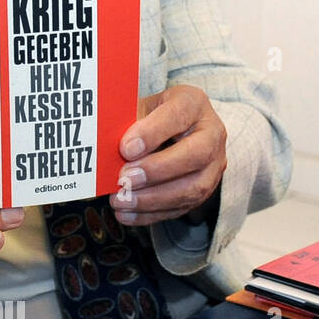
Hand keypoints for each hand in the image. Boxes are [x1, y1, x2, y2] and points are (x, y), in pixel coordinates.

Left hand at [109, 84, 225, 226]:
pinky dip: (152, 214)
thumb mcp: (139, 108)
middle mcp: (211, 132)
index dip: (152, 134)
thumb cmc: (150, 116)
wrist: (173, 129)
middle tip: (125, 179)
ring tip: (121, 201)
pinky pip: (183, 206)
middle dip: (157, 170)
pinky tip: (127, 214)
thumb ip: (126, 123)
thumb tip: (104, 148)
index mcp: (193, 103)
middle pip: (196, 154)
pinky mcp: (206, 188)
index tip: (125, 148)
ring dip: (154, 199)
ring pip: (193, 187)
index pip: (178, 115)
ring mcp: (214, 163)